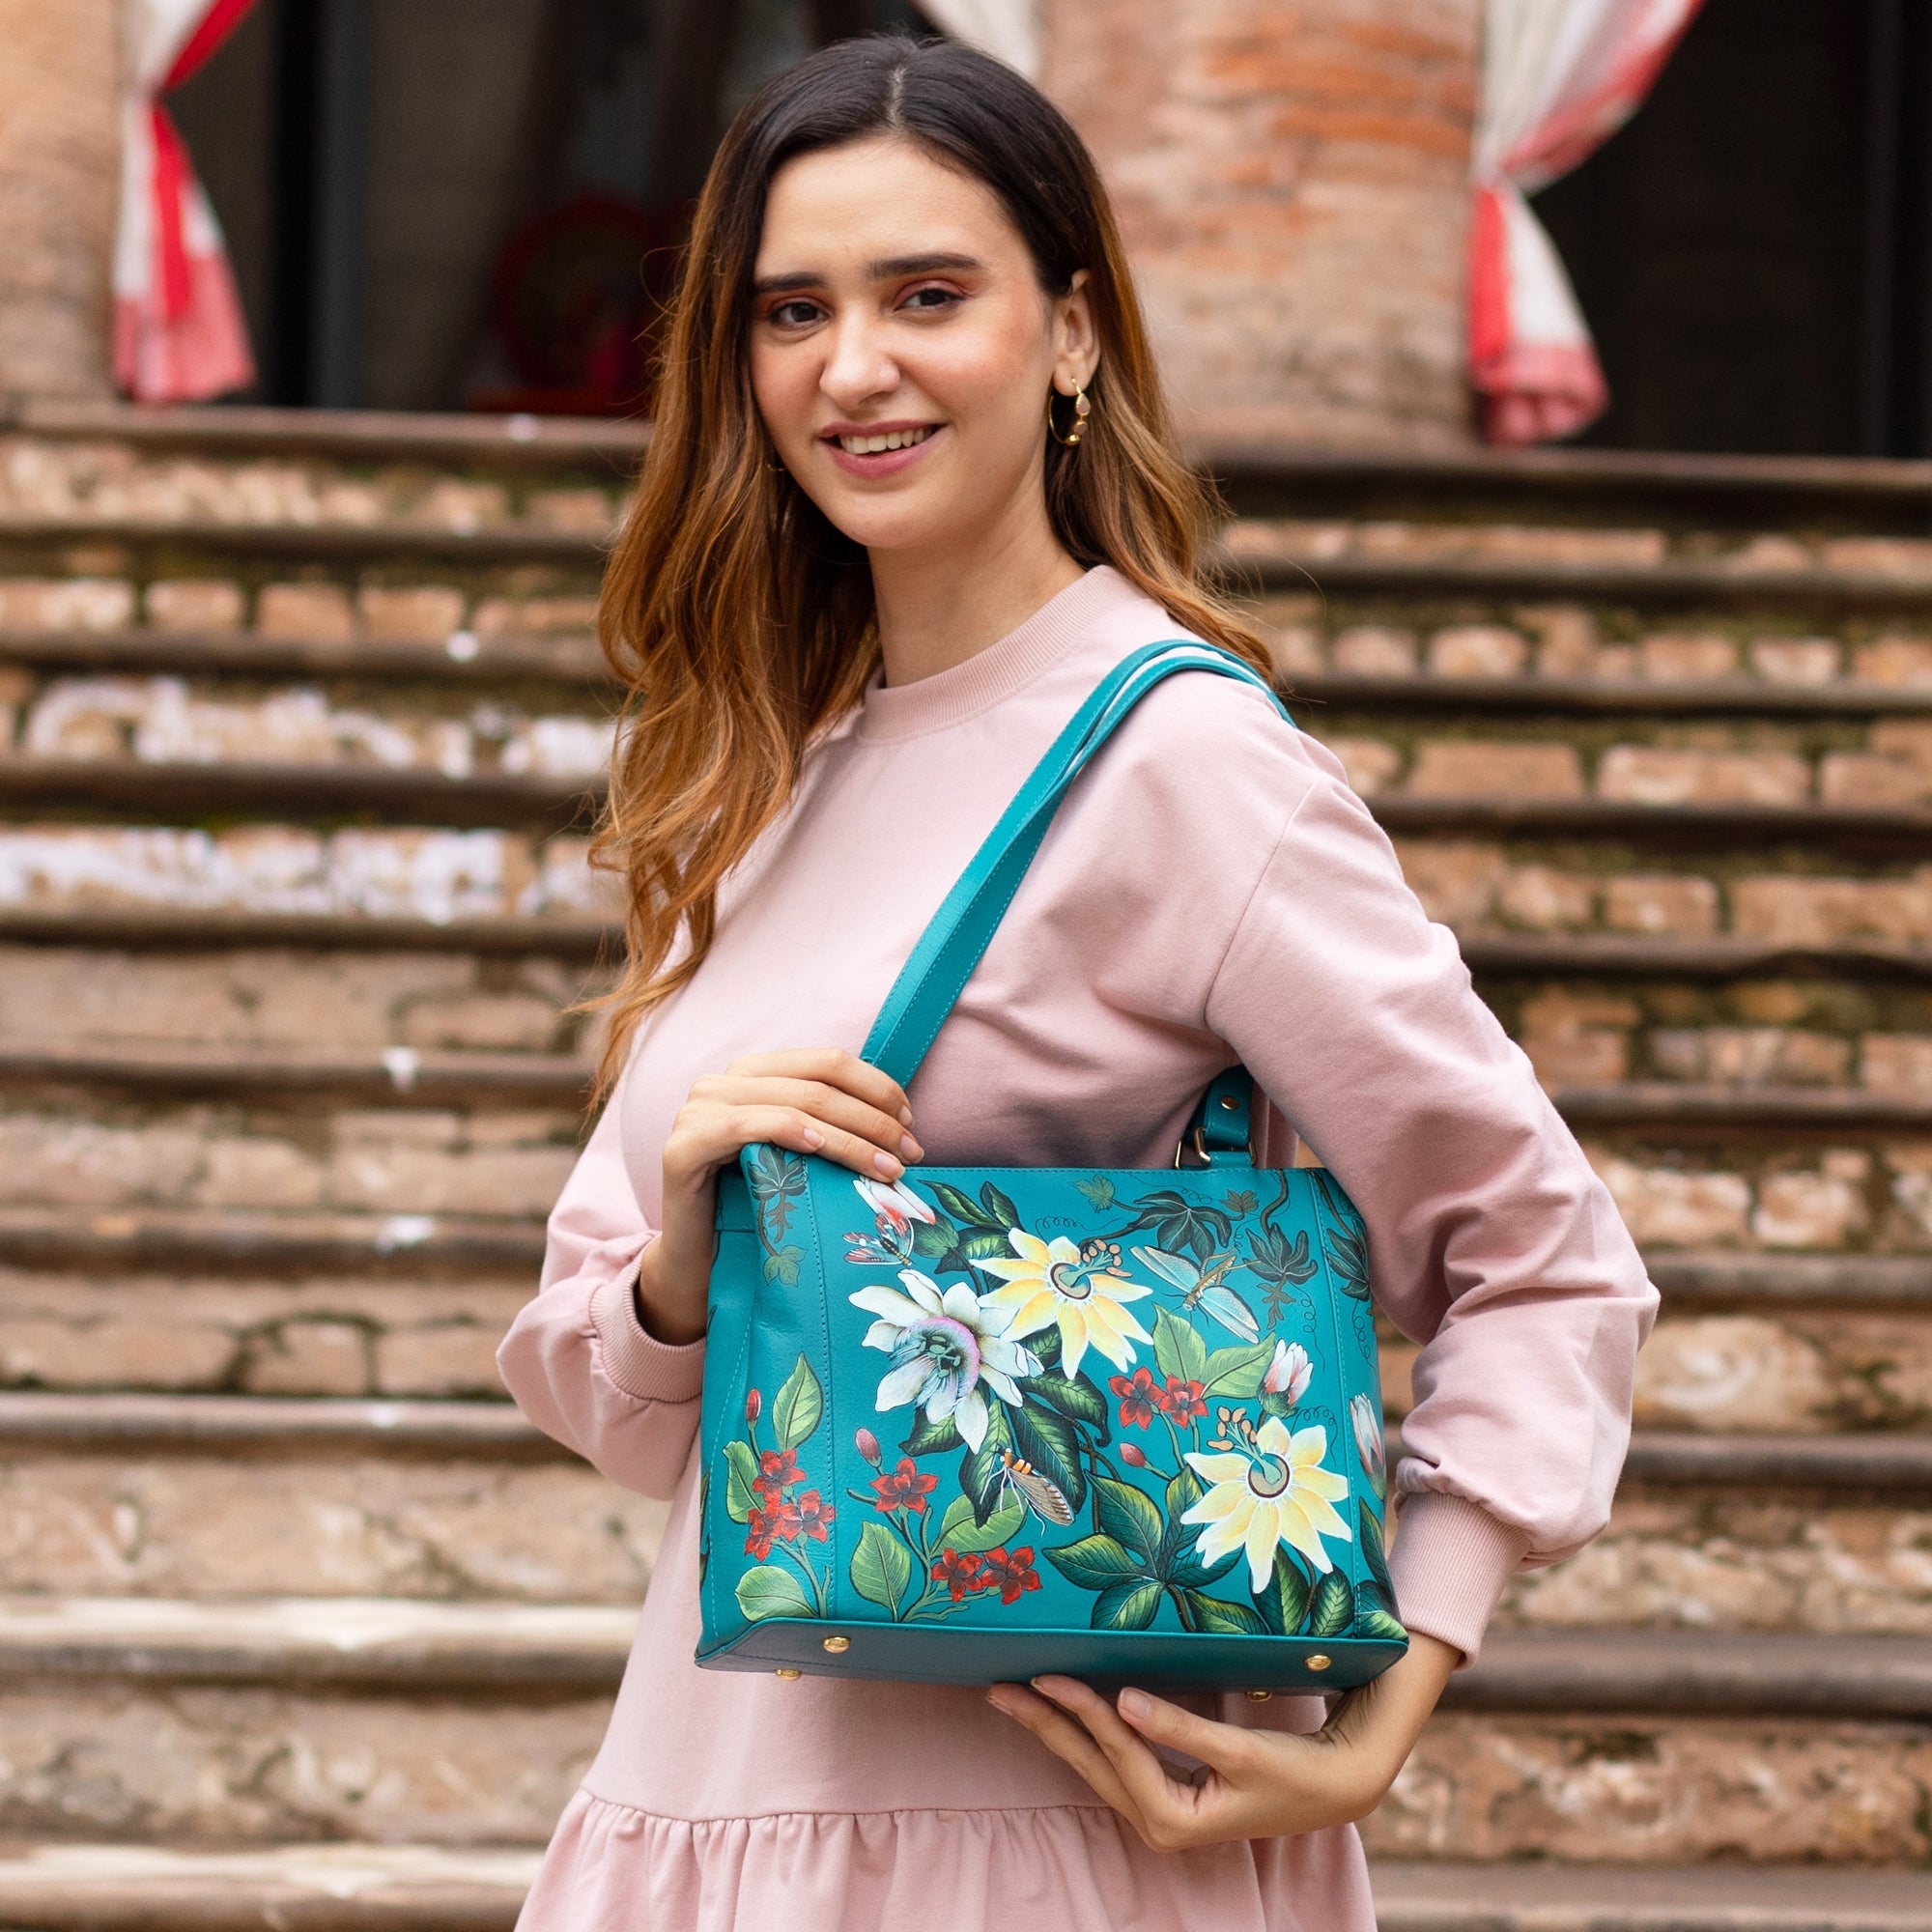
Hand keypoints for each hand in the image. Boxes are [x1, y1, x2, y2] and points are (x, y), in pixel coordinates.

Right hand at [635, 1048, 920, 1345]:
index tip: (910, 1121)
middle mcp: (722, 1082)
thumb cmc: (755, 1208)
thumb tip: (903, 1121)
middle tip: (911, 1153)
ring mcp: (698, 1111)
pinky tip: (819, 1147)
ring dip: (851, 1137)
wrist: (699, 1263)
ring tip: (887, 1168)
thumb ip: (830, 1126)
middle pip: (817, 1084)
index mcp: (753, 1073)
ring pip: (794, 1105)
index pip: (827, 1062)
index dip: (876, 1086)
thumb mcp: (799, 1157)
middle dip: (874, 1118)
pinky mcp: (683, 1147)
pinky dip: (790, 1131)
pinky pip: (745, 1126)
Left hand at [987, 1630, 1459, 1848]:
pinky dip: (1088, 1732)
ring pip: (1096, 1762)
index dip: (1082, 1709)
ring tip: (1016, 1696)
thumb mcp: (1239, 1750)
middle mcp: (1158, 1822)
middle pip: (1090, 1762)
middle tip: (997, 1690)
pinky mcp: (1167, 1792)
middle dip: (1044, 1724)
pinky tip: (1066, 1710)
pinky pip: (1115, 1759)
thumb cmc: (1293, 1771)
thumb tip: (1123, 1700)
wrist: (1336, 1787)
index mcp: (1172, 1818)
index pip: (1117, 1751)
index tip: (1047, 1675)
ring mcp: (1160, 1810)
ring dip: (1058, 1728)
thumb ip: (1178, 1726)